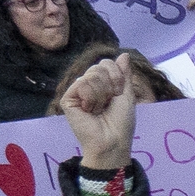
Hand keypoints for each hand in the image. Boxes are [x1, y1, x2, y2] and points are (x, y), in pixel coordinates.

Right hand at [60, 54, 140, 170]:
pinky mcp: (67, 99)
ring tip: (99, 109)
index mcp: (102, 84)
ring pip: (91, 75)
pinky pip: (81, 84)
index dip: (116, 76)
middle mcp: (88, 85)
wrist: (112, 140)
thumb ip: (124, 74)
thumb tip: (124, 54)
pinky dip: (91, 98)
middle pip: (98, 67)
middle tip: (109, 102)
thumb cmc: (122, 122)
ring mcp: (77, 92)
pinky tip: (89, 110)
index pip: (106, 64)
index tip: (119, 93)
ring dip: (102, 94)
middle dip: (110, 85)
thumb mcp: (127, 95)